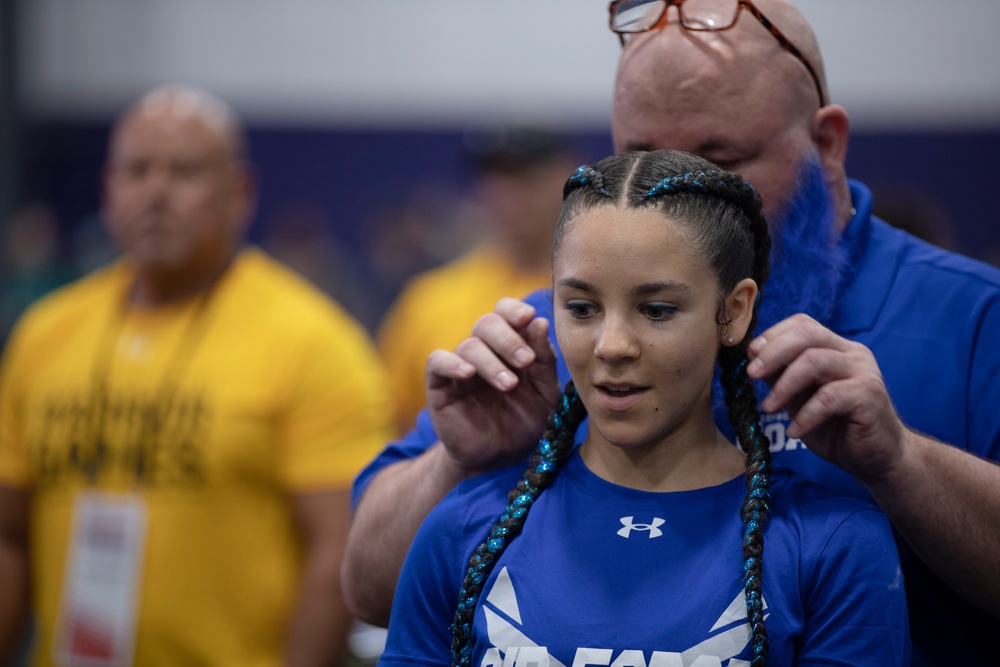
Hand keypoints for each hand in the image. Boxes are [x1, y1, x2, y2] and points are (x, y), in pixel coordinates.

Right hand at [425, 298, 561, 477]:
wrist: (499, 459)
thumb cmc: (524, 423)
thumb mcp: (544, 393)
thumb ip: (544, 360)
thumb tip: (539, 323)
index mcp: (509, 346)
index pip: (505, 312)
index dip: (514, 310)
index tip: (529, 317)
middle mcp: (484, 351)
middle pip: (487, 323)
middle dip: (509, 339)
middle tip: (526, 361)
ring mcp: (461, 367)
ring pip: (469, 345)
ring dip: (491, 361)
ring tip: (509, 384)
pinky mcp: (440, 386)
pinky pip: (438, 362)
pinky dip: (452, 363)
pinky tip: (468, 374)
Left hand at [746, 314, 905, 483]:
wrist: (874, 457)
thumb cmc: (835, 426)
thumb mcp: (800, 397)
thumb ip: (782, 375)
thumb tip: (753, 356)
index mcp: (836, 347)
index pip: (803, 324)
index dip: (774, 335)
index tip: (750, 354)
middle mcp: (852, 353)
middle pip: (808, 335)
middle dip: (773, 353)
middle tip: (752, 375)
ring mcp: (864, 372)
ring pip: (815, 361)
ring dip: (785, 385)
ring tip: (769, 408)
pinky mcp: (869, 395)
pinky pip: (829, 397)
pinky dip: (806, 414)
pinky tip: (794, 431)